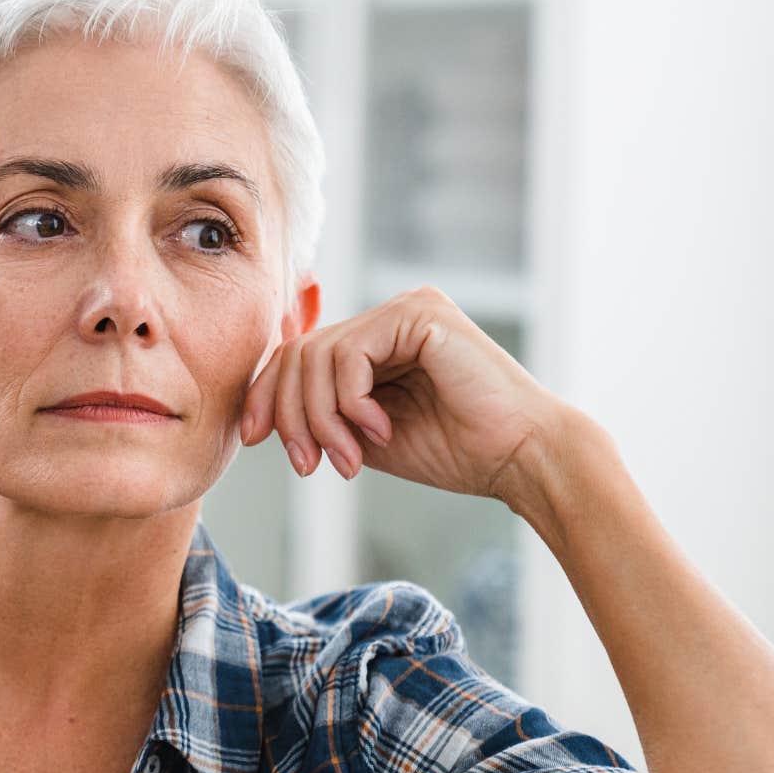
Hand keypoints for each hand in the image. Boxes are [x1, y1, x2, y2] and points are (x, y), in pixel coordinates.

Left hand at [240, 286, 573, 505]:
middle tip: (308, 464)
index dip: (266, 396)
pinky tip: (380, 431)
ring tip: (349, 458)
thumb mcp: (363, 434)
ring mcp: (406, 308)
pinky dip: (350, 402)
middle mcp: (390, 315)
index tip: (256, 441)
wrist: (517, 458)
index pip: (296, 355)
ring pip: (316, 355)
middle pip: (298, 353)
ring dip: (321, 419)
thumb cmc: (453, 452)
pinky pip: (349, 354)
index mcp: (377, 340)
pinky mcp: (420, 313)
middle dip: (290, 415)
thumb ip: (322, 413)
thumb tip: (258, 410)